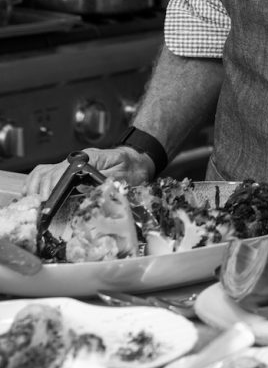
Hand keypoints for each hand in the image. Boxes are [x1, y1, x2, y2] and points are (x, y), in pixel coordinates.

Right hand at [22, 147, 153, 197]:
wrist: (136, 160)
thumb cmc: (131, 168)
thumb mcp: (122, 176)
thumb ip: (103, 181)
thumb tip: (81, 189)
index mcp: (89, 159)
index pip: (63, 172)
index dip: (53, 186)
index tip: (47, 199)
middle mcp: (76, 160)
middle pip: (49, 172)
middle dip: (41, 190)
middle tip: (39, 208)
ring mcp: (71, 164)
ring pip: (43, 171)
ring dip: (34, 186)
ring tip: (32, 202)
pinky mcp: (69, 170)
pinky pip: (47, 172)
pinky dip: (36, 182)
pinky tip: (31, 194)